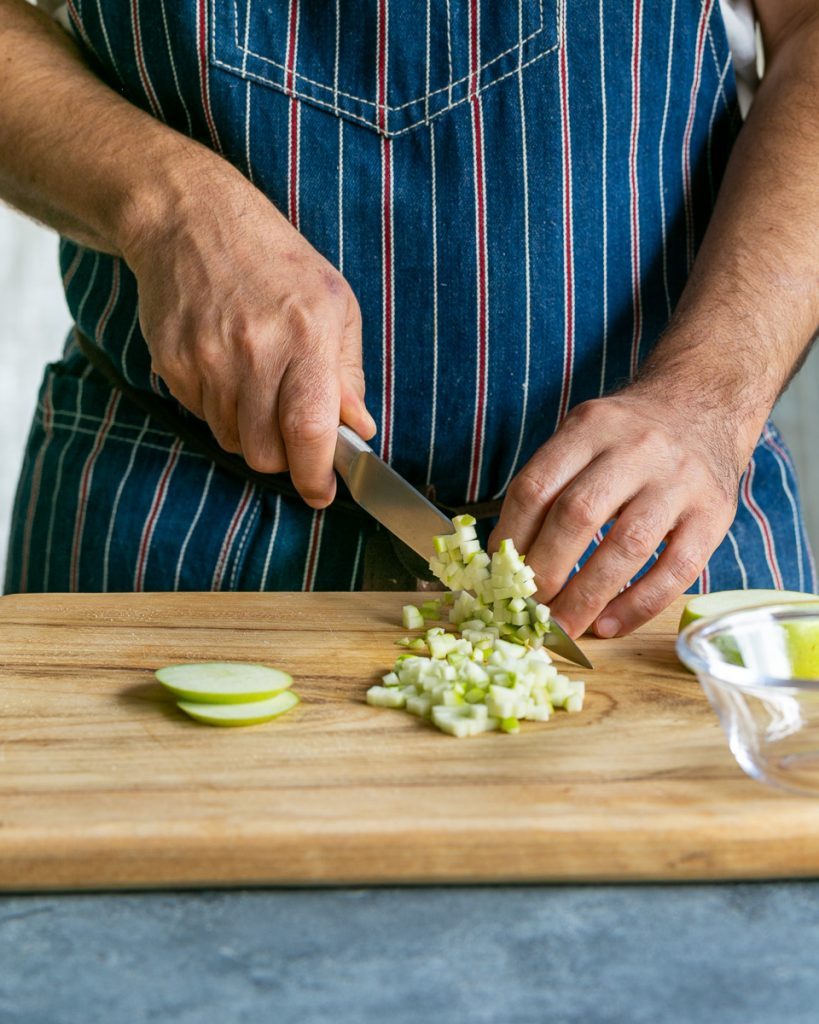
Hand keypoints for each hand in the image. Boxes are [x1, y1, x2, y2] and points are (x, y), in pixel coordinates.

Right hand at [123, 157, 375, 508]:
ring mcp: (208, 360)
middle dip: (283, 460)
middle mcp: (255, 352)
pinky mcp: (174, 364)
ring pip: (232, 441)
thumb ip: (348, 373)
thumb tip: (358, 429)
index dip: (316, 475)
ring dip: (251, 432)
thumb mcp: (335, 304)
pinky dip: (219, 409)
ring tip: (258, 385)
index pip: (309, 430)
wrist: (192, 219)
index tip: (322, 493)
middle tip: (292, 437)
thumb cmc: (276, 261)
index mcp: (306, 336)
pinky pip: (201, 417)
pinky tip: (227, 369)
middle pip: (265, 454)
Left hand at [489, 383, 747, 637]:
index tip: (498, 574)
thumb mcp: (583, 434)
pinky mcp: (713, 514)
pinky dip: (637, 605)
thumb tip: (505, 555)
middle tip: (528, 608)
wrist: (704, 405)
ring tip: (561, 628)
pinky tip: (608, 625)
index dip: (511, 537)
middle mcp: (636, 449)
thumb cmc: (628, 435)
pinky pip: (675, 570)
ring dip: (586, 596)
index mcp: (591, 427)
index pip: (537, 487)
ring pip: (627, 546)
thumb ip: (549, 482)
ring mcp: (679, 481)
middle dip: (545, 571)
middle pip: (578, 515)